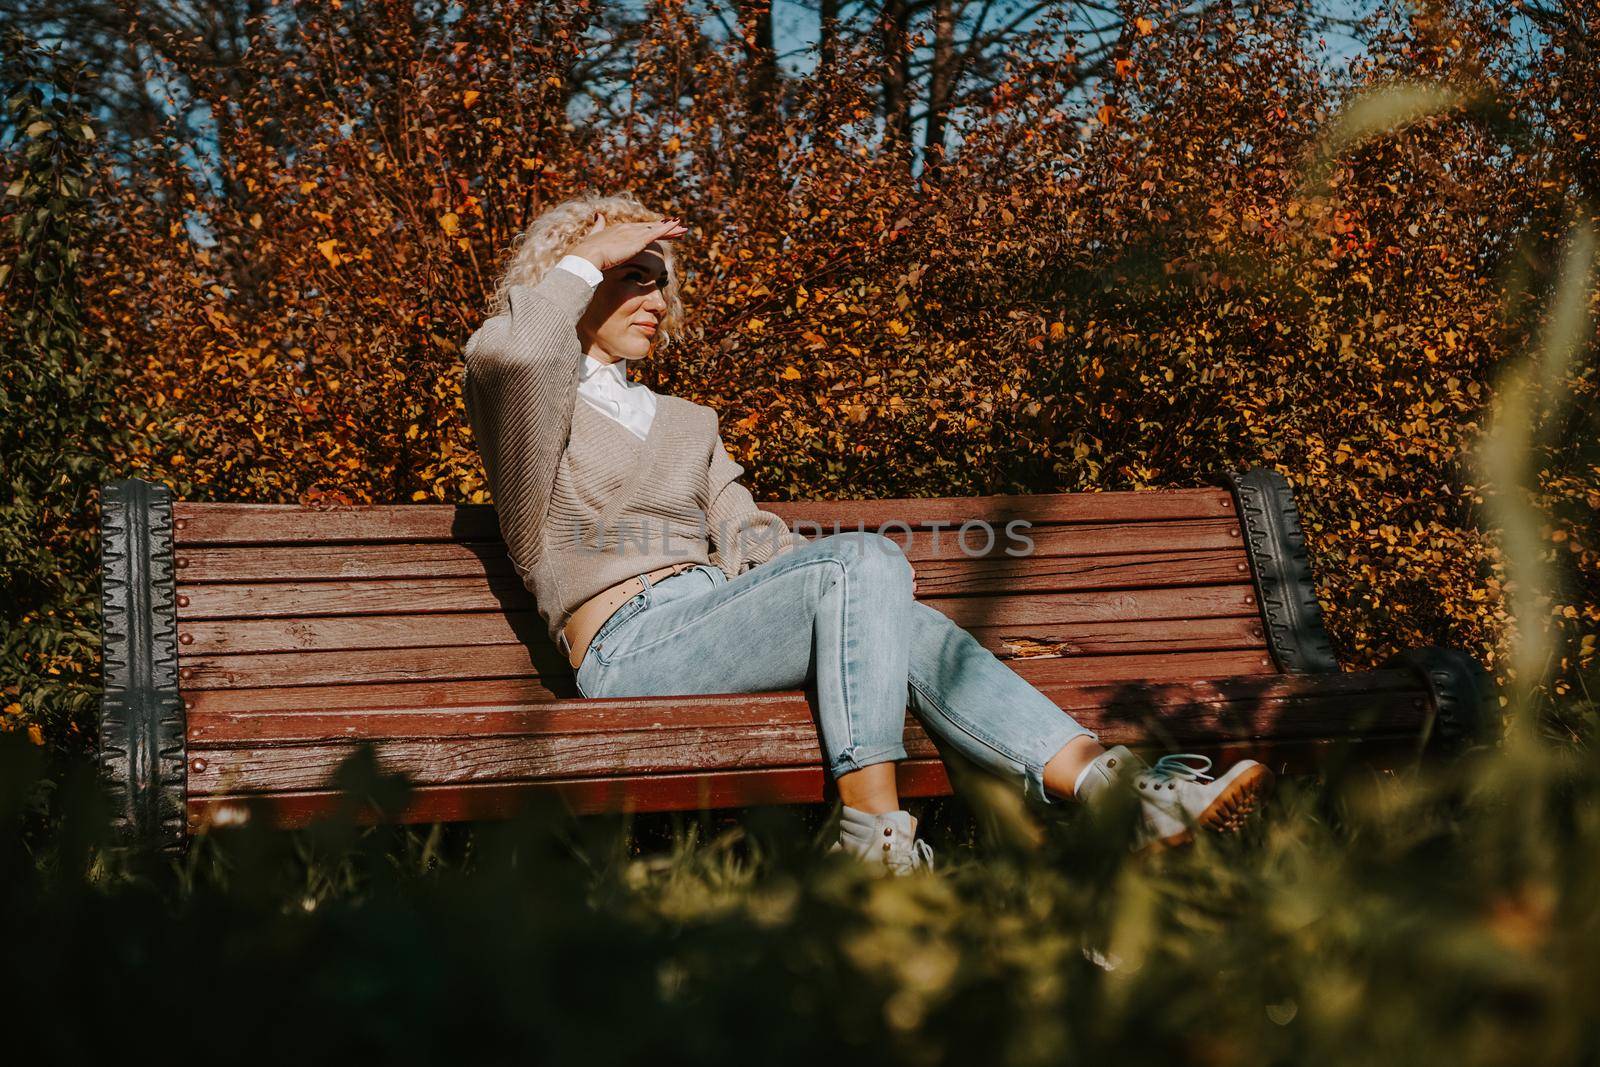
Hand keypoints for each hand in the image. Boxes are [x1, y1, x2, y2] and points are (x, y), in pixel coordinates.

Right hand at [567, 212, 687, 272]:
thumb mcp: (594, 234)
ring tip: (683, 229)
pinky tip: (676, 227)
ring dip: (671, 230)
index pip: (641, 228)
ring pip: (657, 230)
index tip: (662, 228)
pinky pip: (656, 234)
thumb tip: (598, 214)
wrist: (588, 255)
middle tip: (678, 227)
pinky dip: (667, 230)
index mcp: (620, 228)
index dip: (652, 228)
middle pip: (651, 227)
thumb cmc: (588, 250)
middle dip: (665, 228)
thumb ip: (598, 224)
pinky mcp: (637, 241)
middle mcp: (628, 228)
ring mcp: (634, 233)